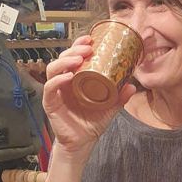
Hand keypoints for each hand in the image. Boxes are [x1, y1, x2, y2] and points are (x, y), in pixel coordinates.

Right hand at [43, 35, 135, 153]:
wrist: (83, 142)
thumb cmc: (93, 122)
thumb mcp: (111, 107)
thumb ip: (120, 97)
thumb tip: (132, 85)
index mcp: (77, 79)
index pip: (74, 57)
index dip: (79, 45)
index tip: (91, 39)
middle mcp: (64, 82)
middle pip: (63, 59)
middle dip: (73, 49)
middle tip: (87, 47)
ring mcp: (56, 92)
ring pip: (53, 69)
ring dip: (65, 61)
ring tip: (78, 59)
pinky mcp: (50, 103)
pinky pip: (49, 88)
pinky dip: (57, 80)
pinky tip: (68, 76)